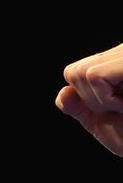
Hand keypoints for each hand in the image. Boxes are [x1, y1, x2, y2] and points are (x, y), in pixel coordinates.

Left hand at [56, 42, 122, 156]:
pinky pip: (94, 76)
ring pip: (83, 74)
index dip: (85, 97)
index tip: (114, 108)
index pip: (75, 72)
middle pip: (75, 72)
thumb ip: (79, 106)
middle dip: (91, 100)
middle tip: (121, 108)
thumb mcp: (102, 120)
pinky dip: (106, 99)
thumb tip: (64, 92)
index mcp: (117, 62)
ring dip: (101, 101)